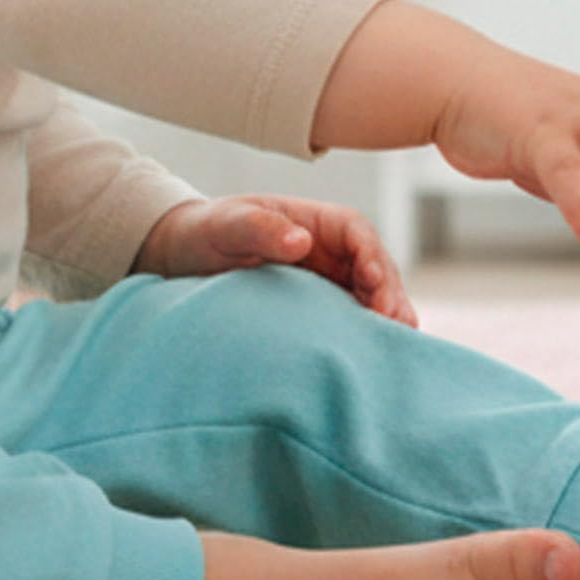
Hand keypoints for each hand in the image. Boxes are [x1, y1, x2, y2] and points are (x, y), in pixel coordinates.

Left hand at [131, 194, 419, 326]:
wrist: (182, 257)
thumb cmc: (205, 232)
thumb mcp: (226, 225)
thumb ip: (259, 228)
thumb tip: (300, 242)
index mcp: (314, 221)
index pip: (357, 233)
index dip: (374, 258)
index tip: (376, 288)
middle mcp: (328, 250)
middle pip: (375, 267)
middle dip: (391, 294)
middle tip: (397, 327)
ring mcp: (328, 280)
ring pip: (372, 296)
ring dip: (387, 318)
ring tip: (395, 348)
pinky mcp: (319, 308)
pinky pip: (351, 319)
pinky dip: (366, 335)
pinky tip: (371, 358)